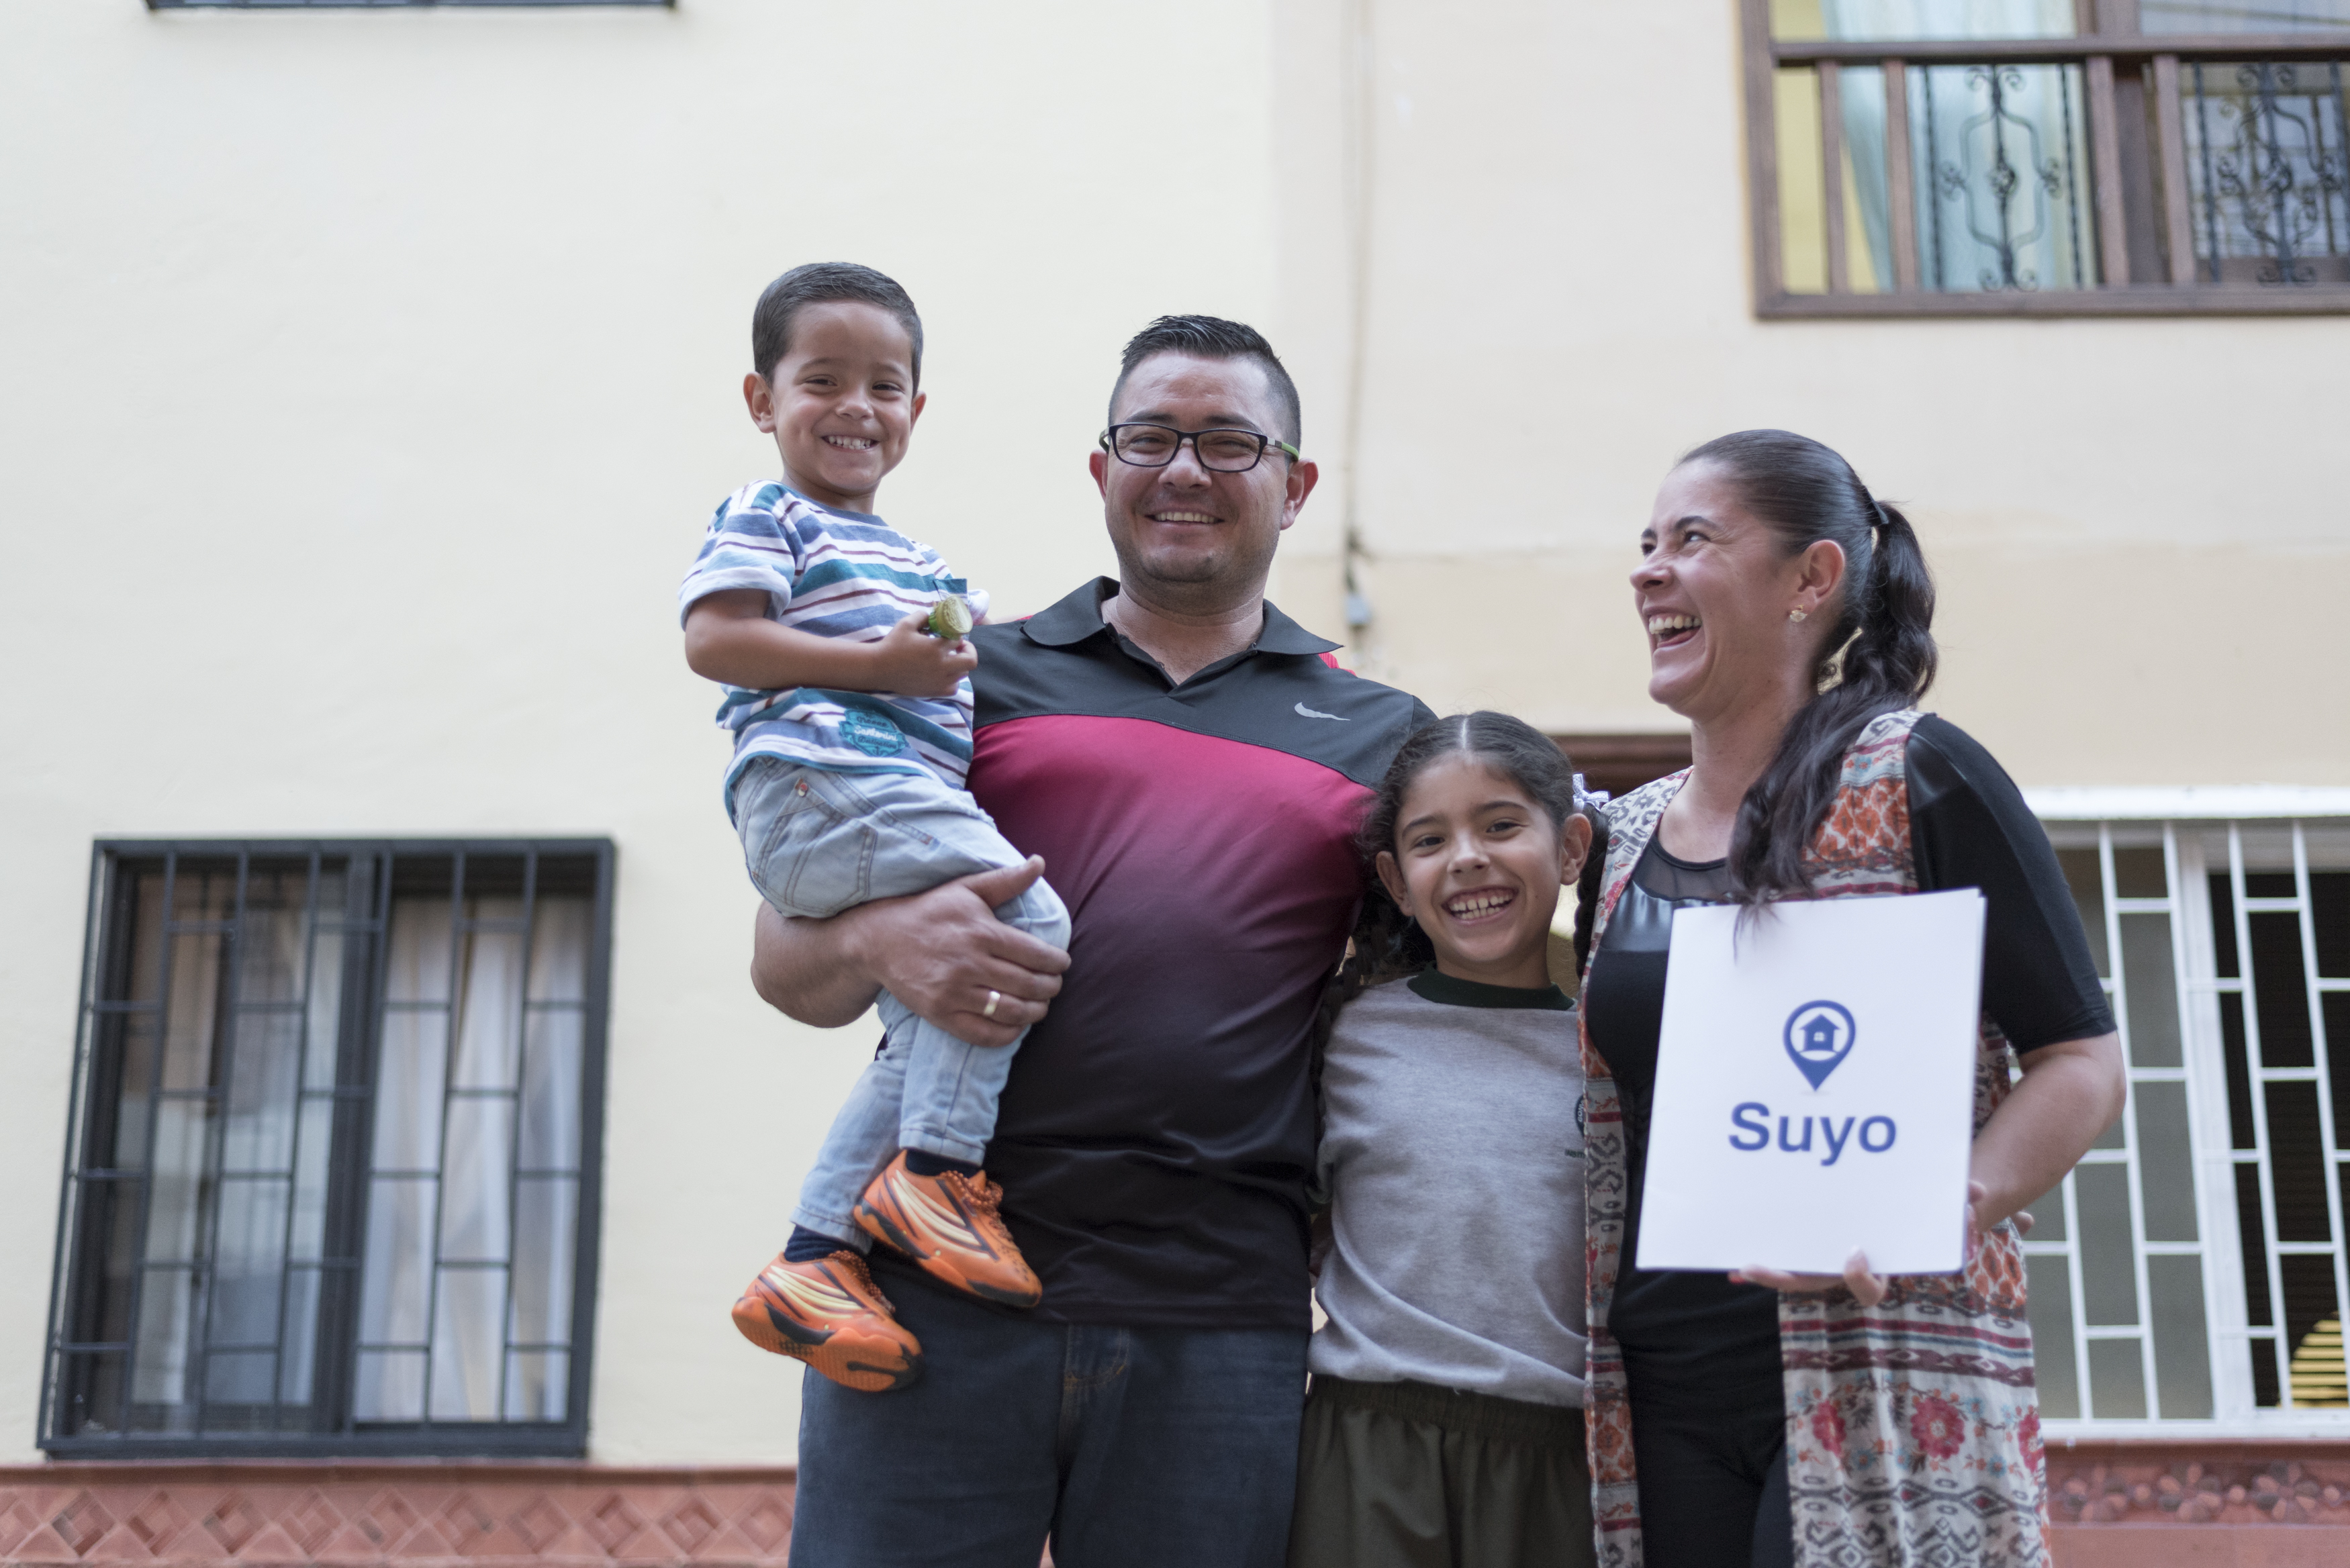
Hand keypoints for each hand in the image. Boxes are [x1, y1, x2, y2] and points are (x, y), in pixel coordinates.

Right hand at [845, 857, 1068, 1046]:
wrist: (879, 940)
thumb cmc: (929, 911)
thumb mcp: (967, 889)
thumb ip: (1006, 880)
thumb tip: (1039, 862)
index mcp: (982, 933)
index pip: (1037, 955)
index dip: (1057, 963)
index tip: (1062, 964)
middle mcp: (971, 964)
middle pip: (1029, 985)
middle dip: (1051, 988)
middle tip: (1054, 985)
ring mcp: (954, 992)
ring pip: (1012, 1012)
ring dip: (1036, 1012)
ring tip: (1040, 1005)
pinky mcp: (940, 1014)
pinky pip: (984, 1034)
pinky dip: (1008, 1034)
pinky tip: (1016, 1025)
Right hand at [867, 610, 977, 696]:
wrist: (879, 668)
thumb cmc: (892, 644)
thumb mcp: (906, 624)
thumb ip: (923, 615)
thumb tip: (934, 614)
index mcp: (936, 648)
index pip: (958, 640)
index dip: (957, 635)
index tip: (951, 635)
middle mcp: (941, 666)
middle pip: (970, 660)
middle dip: (968, 650)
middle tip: (959, 647)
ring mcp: (939, 681)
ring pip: (963, 674)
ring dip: (959, 664)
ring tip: (948, 659)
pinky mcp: (933, 691)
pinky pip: (953, 688)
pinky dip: (952, 680)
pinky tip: (943, 673)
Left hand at [1728, 1182, 1995, 1306]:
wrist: (1905, 1216)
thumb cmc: (1921, 1216)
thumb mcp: (1939, 1211)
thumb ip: (1960, 1206)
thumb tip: (1984, 1197)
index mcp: (1876, 1267)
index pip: (1868, 1288)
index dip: (1859, 1277)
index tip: (1854, 1254)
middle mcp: (1843, 1270)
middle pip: (1811, 1284)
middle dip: (1782, 1278)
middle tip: (1753, 1266)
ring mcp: (1823, 1261)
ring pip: (1791, 1274)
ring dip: (1764, 1270)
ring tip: (1738, 1263)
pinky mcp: (1809, 1248)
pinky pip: (1784, 1257)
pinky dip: (1762, 1260)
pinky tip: (1735, 1258)